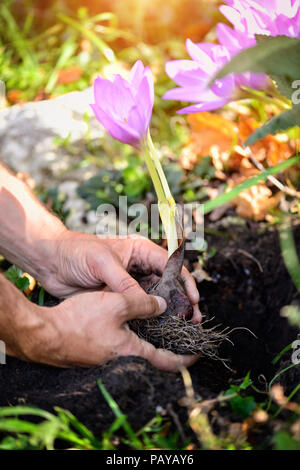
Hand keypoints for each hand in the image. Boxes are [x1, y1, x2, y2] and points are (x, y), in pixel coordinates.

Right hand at [10, 290, 198, 370]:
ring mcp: (111, 359)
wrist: (45, 335)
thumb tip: (162, 305)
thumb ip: (141, 304)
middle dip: (172, 346)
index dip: (187, 358)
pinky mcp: (100, 352)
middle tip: (183, 333)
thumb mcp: (115, 304)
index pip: (169, 362)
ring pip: (140, 350)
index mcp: (132, 352)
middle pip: (156, 357)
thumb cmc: (79, 321)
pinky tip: (135, 320)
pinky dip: (137, 335)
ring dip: (154, 338)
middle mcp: (124, 360)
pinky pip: (126, 345)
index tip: (199, 351)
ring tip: (163, 323)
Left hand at [42, 231, 201, 323]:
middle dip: (182, 301)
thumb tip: (148, 303)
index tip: (194, 301)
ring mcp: (130, 283)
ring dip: (169, 313)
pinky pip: (140, 309)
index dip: (185, 283)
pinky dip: (150, 319)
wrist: (51, 262)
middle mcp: (139, 267)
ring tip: (180, 329)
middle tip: (193, 320)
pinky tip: (158, 330)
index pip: (171, 265)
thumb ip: (126, 283)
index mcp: (140, 251)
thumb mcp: (103, 263)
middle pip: (168, 284)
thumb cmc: (77, 253)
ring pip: (156, 299)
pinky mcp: (119, 298)